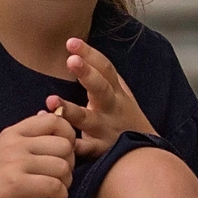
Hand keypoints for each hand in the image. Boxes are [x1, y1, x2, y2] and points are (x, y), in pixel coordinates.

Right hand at [0, 111, 74, 197]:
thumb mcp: (1, 151)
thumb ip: (25, 137)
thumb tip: (49, 116)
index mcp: (12, 132)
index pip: (54, 121)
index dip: (68, 137)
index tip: (62, 155)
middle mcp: (14, 143)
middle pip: (64, 145)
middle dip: (70, 163)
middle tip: (60, 177)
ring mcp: (14, 163)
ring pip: (63, 167)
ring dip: (66, 183)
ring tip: (56, 191)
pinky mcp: (16, 184)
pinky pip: (55, 186)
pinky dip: (60, 197)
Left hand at [51, 39, 155, 159]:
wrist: (146, 156)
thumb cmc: (126, 119)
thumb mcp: (120, 94)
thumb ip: (102, 75)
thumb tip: (77, 50)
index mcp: (116, 92)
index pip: (105, 69)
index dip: (90, 54)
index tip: (71, 42)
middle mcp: (112, 108)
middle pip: (101, 88)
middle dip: (87, 74)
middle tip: (71, 60)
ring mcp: (105, 129)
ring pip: (87, 119)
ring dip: (69, 110)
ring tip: (51, 100)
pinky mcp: (100, 151)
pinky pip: (83, 148)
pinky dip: (68, 143)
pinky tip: (54, 134)